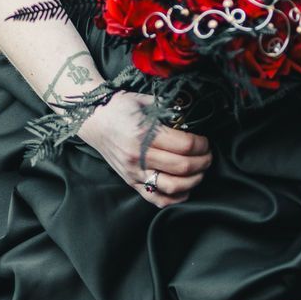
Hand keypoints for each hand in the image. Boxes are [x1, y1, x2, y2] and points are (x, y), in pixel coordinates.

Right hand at [78, 92, 211, 206]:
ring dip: (194, 180)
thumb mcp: (144, 101)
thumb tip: (192, 115)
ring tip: (200, 171)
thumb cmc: (119, 107)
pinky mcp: (130, 181)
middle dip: (203, 161)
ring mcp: (134, 172)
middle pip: (183, 166)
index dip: (202, 144)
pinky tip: (185, 190)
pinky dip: (174, 198)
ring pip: (173, 186)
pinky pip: (156, 198)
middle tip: (208, 155)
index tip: (205, 141)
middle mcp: (139, 156)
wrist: (92, 119)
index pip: (185, 145)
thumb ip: (168, 108)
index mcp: (144, 134)